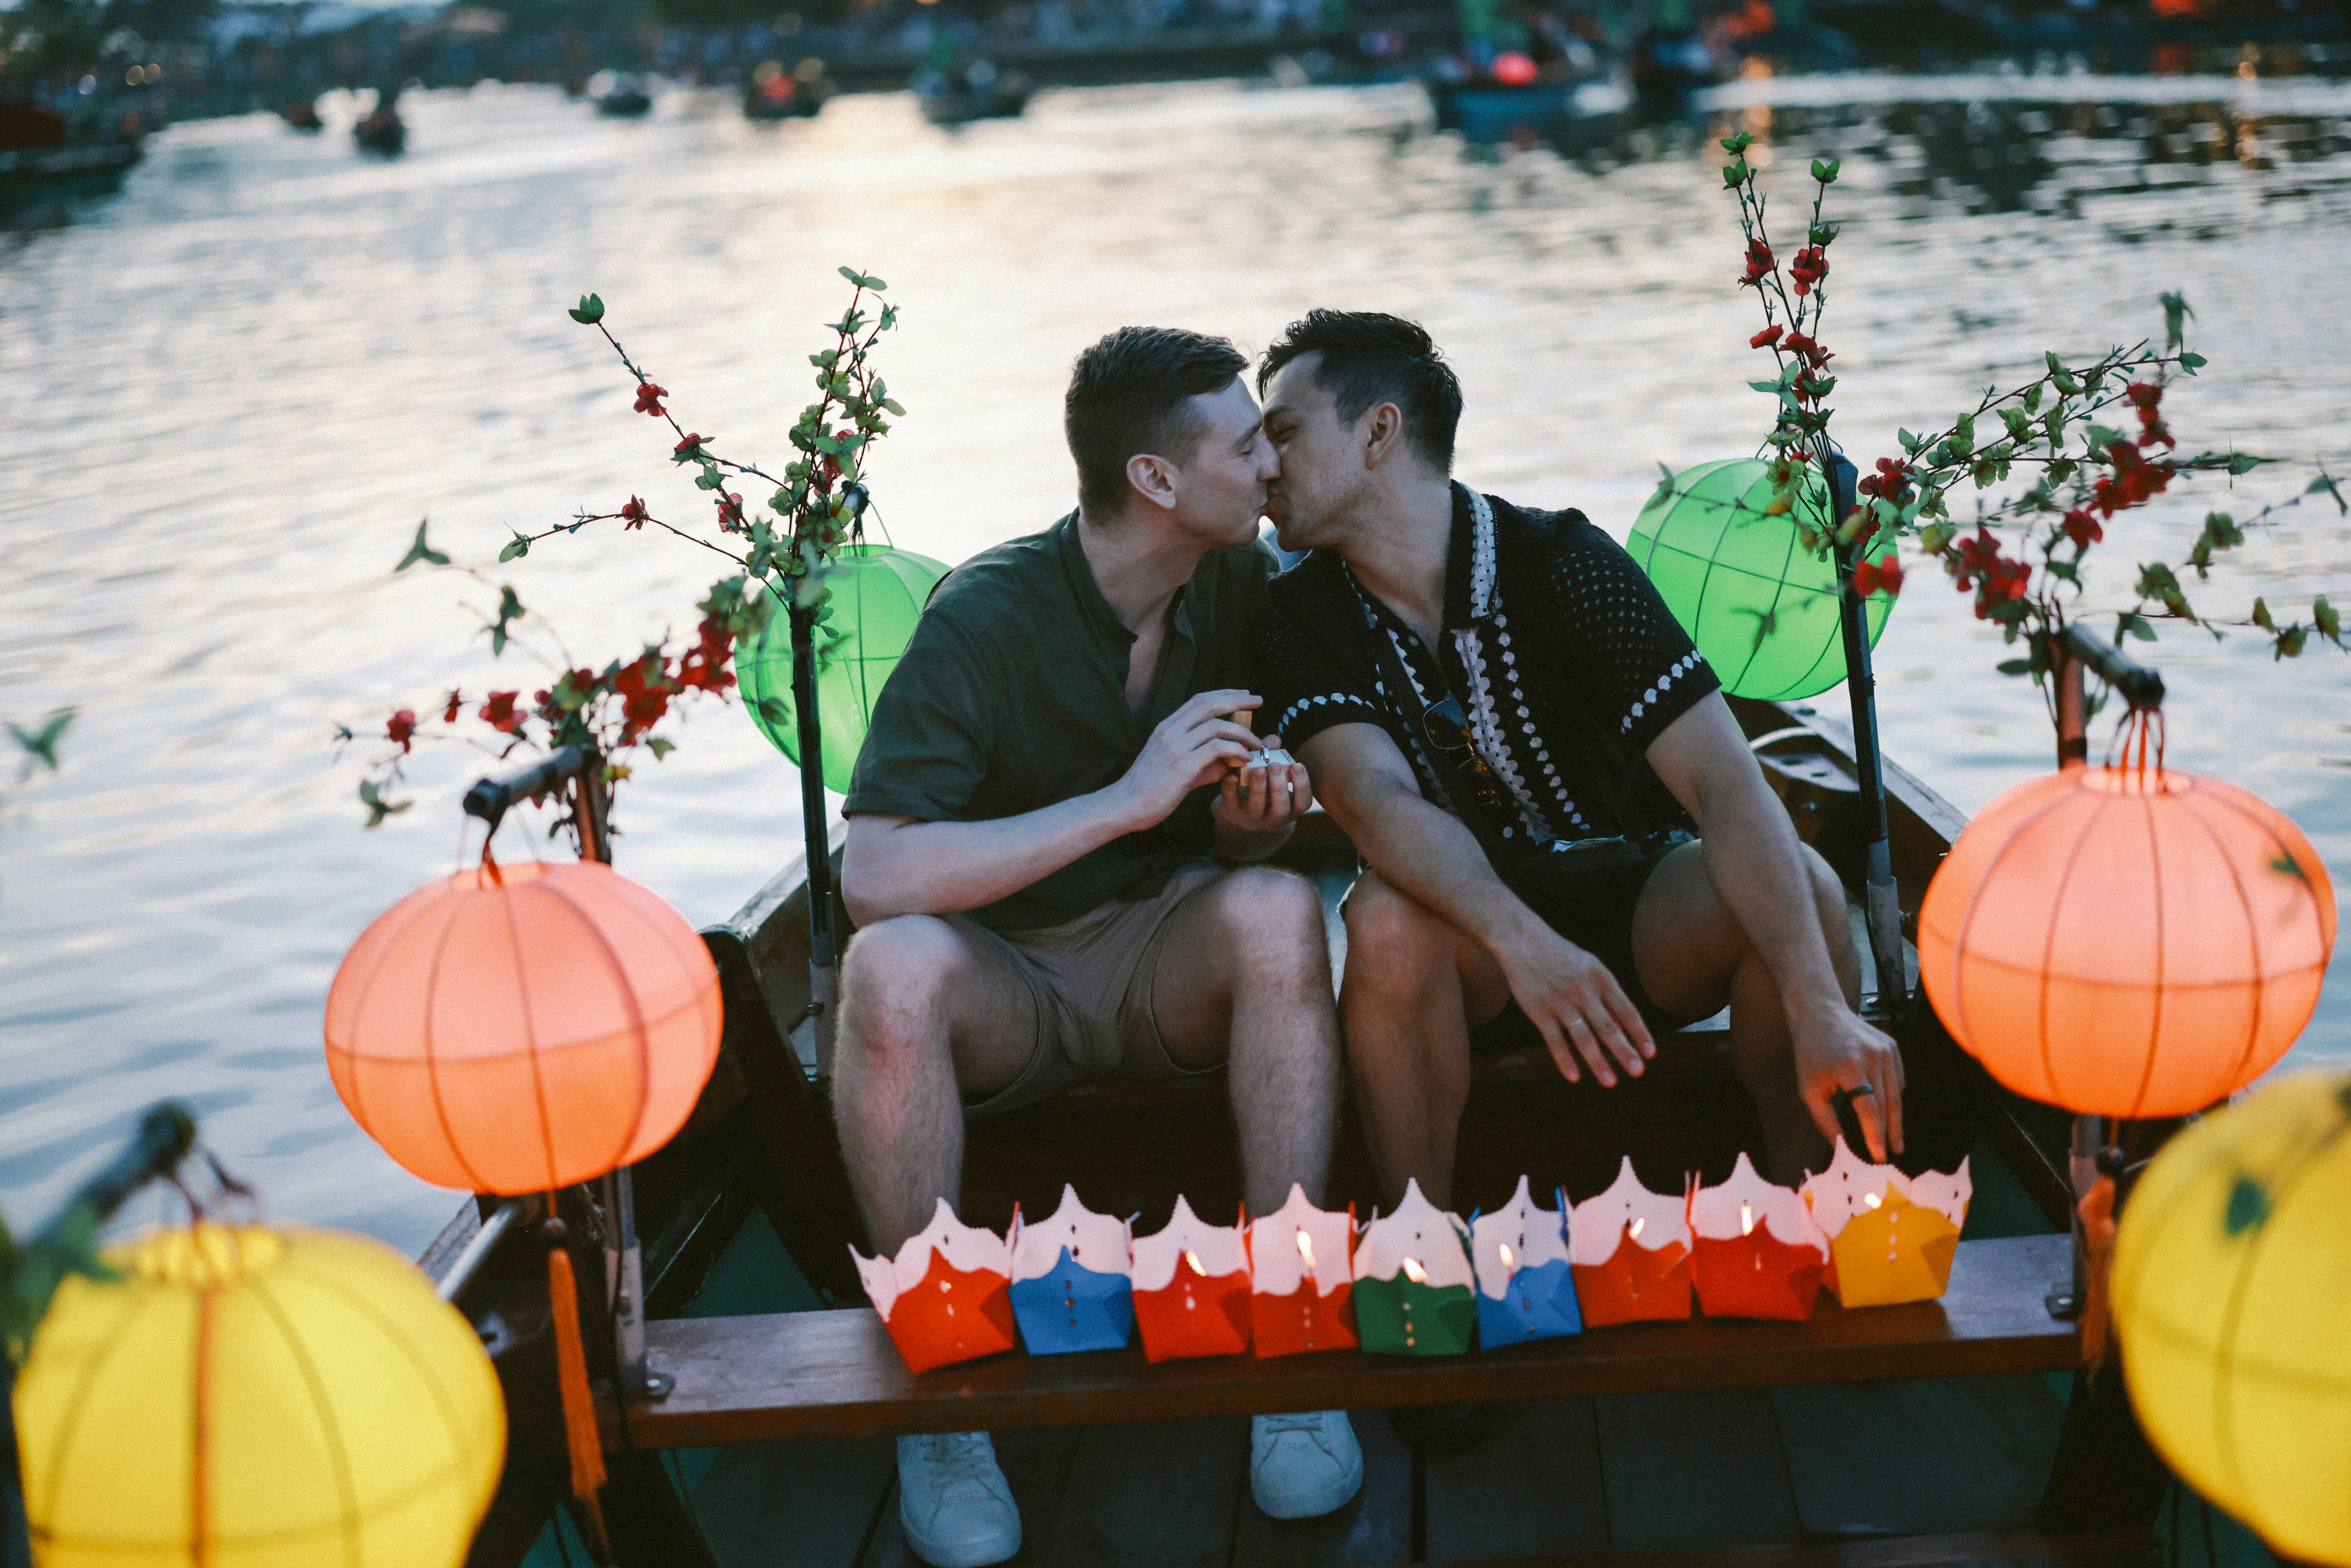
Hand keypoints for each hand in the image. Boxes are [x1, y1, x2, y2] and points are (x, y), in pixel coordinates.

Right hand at [1106, 688, 1262, 830]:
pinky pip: (1215, 748)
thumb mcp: (1177, 769)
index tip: (1244, 695)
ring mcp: (1174, 747)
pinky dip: (1235, 749)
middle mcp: (1170, 731)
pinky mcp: (1181, 766)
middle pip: (1209, 703)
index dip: (1224, 694)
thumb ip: (1205, 764)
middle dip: (1237, 699)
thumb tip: (1231, 762)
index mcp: (1166, 727)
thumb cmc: (1149, 790)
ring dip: (1242, 732)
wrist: (1124, 806)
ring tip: (1257, 743)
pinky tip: (1245, 758)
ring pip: (1216, 725)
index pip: (1199, 700)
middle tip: (1259, 701)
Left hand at [1211, 733, 1314, 840]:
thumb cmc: (1259, 788)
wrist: (1234, 811)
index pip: (1303, 803)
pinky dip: (1231, 789)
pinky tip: (1231, 776)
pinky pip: (1230, 803)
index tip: (1297, 765)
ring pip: (1257, 808)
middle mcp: (1272, 818)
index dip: (1302, 786)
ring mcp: (1251, 818)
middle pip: (1281, 809)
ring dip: (1259, 788)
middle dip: (1279, 787)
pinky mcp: (1230, 813)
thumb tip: (1275, 739)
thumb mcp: (1269, 775)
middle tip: (1275, 766)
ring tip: (1258, 769)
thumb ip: (1272, 756)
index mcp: (1288, 808)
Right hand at [1492, 920, 1652, 1087]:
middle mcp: (1583, 990)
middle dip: (1624, 1052)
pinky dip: (1565, 1060)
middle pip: (1608, 1027)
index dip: (1640, 1033)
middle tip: (1638, 1072)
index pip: (1626, 1011)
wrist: (1523, 941)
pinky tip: (1575, 1077)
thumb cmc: (1562, 956)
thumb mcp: (1591, 966)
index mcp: (1601, 977)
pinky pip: (1555, 1040)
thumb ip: (1607, 995)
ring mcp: (1561, 1002)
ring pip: (1583, 1038)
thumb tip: (1624, 1025)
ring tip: (1610, 1082)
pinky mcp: (1539, 1011)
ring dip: (1598, 1062)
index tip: (1650, 1054)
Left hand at [1790, 1008, 1904, 1160]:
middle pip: (1887, 1106)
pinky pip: (1898, 1080)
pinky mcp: (1892, 1047)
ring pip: (1896, 1094)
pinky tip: (1889, 1111)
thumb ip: (1824, 1119)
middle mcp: (1874, 1058)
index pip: (1870, 1111)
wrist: (1821, 1013)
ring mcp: (1887, 1051)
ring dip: (1896, 1120)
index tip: (1879, 1157)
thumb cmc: (1811, 1052)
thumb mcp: (1808, 1088)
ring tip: (1895, 1141)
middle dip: (1890, 1133)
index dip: (1876, 1137)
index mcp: (1851, 1068)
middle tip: (1892, 1155)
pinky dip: (1894, 1097)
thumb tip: (1839, 1146)